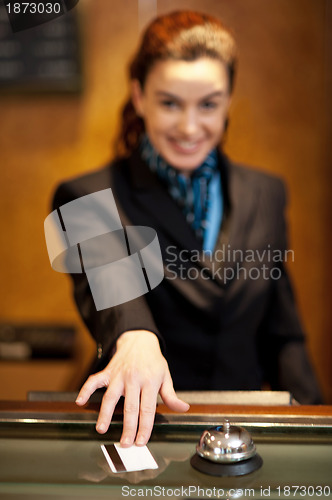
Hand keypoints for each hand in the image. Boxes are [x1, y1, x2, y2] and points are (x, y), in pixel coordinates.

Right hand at [75, 330, 189, 445]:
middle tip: (124, 443)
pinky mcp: (108, 371)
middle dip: (127, 427)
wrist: (139, 339)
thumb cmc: (153, 361)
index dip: (144, 427)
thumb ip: (171, 395)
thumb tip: (183, 408)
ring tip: (101, 429)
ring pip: (110, 396)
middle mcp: (133, 379)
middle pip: (130, 407)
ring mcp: (119, 375)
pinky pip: (94, 381)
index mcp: (150, 381)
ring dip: (105, 414)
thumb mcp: (165, 375)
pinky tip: (80, 401)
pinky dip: (85, 390)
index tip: (141, 441)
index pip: (147, 408)